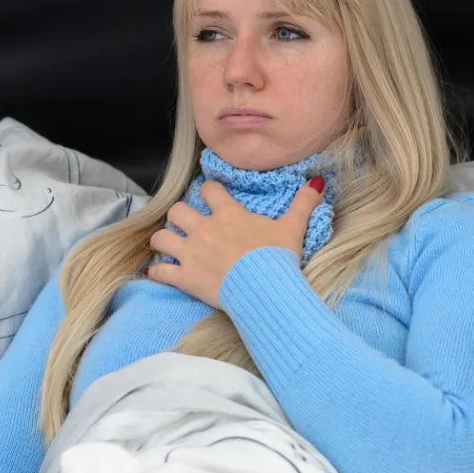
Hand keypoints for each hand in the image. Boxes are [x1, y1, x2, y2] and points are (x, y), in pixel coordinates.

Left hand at [146, 177, 324, 309]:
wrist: (266, 290)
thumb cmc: (278, 258)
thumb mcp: (293, 228)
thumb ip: (302, 203)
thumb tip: (316, 183)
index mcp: (228, 214)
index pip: (209, 190)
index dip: (209, 191)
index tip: (212, 196)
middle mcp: (205, 229)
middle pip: (178, 211)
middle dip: (180, 216)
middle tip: (187, 223)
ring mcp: (192, 253)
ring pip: (161, 238)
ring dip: (163, 241)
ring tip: (168, 245)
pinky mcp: (185, 278)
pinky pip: (161, 272)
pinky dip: (157, 273)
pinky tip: (157, 273)